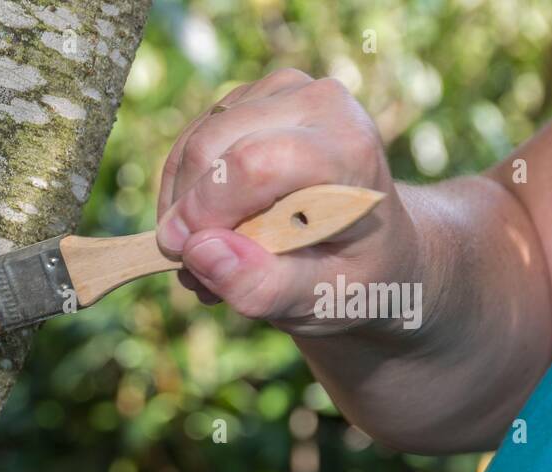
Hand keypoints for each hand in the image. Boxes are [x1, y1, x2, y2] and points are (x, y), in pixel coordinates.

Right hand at [157, 69, 415, 336]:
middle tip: (200, 271)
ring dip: (180, 208)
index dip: (206, 210)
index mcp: (349, 151)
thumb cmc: (349, 273)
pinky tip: (209, 225)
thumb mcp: (317, 300)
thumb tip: (198, 251)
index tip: (185, 255)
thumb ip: (261, 286)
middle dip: (187, 215)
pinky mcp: (250, 97)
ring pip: (190, 146)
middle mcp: (319, 104)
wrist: (370, 242)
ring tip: (211, 253)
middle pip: (210, 149)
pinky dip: (182, 192)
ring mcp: (282, 92)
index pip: (254, 164)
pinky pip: (187, 144)